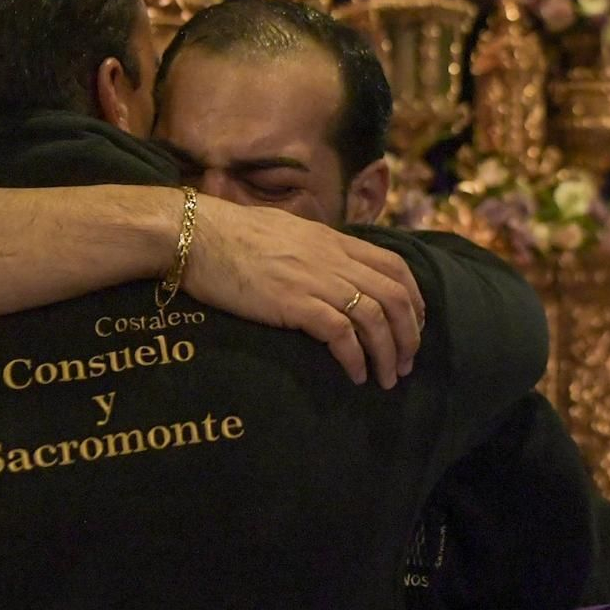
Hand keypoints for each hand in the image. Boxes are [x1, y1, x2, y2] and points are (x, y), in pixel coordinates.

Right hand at [183, 196, 423, 387]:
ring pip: (375, 318)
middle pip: (395, 296)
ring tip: (387, 378)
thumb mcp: (285, 231)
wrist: (195, 235)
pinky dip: (355, 358)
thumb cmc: (230, 234)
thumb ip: (313, 247)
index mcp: (333, 240)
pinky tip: (355, 375)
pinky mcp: (294, 303)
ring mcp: (315, 280)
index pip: (394, 266)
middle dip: (409, 334)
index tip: (414, 325)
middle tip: (406, 363)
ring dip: (388, 353)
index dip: (414, 298)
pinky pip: (341, 334)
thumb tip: (325, 264)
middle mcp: (333, 258)